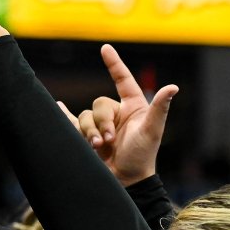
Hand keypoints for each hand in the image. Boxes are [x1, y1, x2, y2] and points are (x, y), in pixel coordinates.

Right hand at [57, 44, 178, 186]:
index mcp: (133, 107)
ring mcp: (100, 125)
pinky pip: (70, 121)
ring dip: (89, 131)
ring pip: (85, 116)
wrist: (126, 181)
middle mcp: (116, 113)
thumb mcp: (152, 131)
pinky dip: (62, 114)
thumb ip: (159, 108)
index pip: (122, 80)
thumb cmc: (143, 156)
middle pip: (99, 104)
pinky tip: (56, 107)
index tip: (105, 49)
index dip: (114, 64)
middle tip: (108, 139)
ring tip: (97, 147)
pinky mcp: (86, 137)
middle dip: (101, 121)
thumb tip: (173, 87)